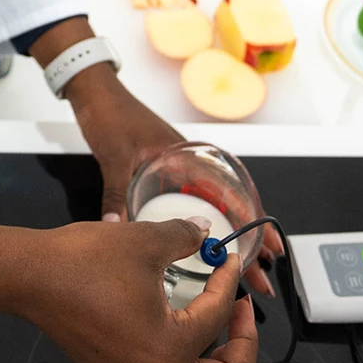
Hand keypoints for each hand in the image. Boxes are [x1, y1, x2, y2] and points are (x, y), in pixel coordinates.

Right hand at [0, 213, 257, 362]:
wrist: (31, 277)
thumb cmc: (86, 261)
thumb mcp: (145, 241)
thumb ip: (186, 239)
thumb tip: (206, 234)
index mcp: (171, 352)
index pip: (218, 320)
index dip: (229, 282)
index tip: (228, 259)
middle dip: (245, 350)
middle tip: (239, 312)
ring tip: (219, 343)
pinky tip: (183, 342)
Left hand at [64, 62, 282, 299]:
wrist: (95, 91)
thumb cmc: (109, 113)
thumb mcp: (114, 157)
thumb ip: (115, 195)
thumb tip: (118, 230)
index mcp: (185, 153)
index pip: (230, 190)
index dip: (252, 220)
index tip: (267, 245)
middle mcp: (188, 161)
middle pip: (227, 204)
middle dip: (247, 237)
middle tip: (262, 270)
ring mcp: (177, 167)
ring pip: (213, 206)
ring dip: (228, 234)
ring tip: (244, 267)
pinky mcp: (163, 171)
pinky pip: (192, 201)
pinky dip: (203, 223)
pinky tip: (203, 244)